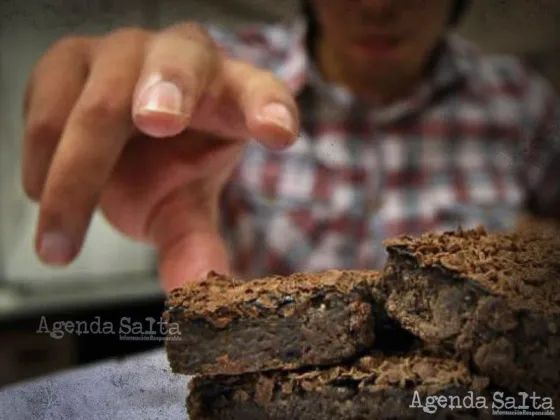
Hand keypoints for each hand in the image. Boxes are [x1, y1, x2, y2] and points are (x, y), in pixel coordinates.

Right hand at [21, 22, 298, 290]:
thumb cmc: (163, 167)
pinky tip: (43, 192)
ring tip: (60, 239)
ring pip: (103, 100)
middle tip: (159, 122)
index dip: (271, 107)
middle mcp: (183, 60)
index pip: (262, 92)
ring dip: (79, 168)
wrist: (109, 146)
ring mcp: (125, 53)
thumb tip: (197, 293)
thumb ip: (194, 246)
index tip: (279, 133)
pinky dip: (42, 157)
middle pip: (182, 63)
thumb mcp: (184, 208)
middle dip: (170, 88)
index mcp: (232, 95)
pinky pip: (49, 104)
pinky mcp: (70, 59)